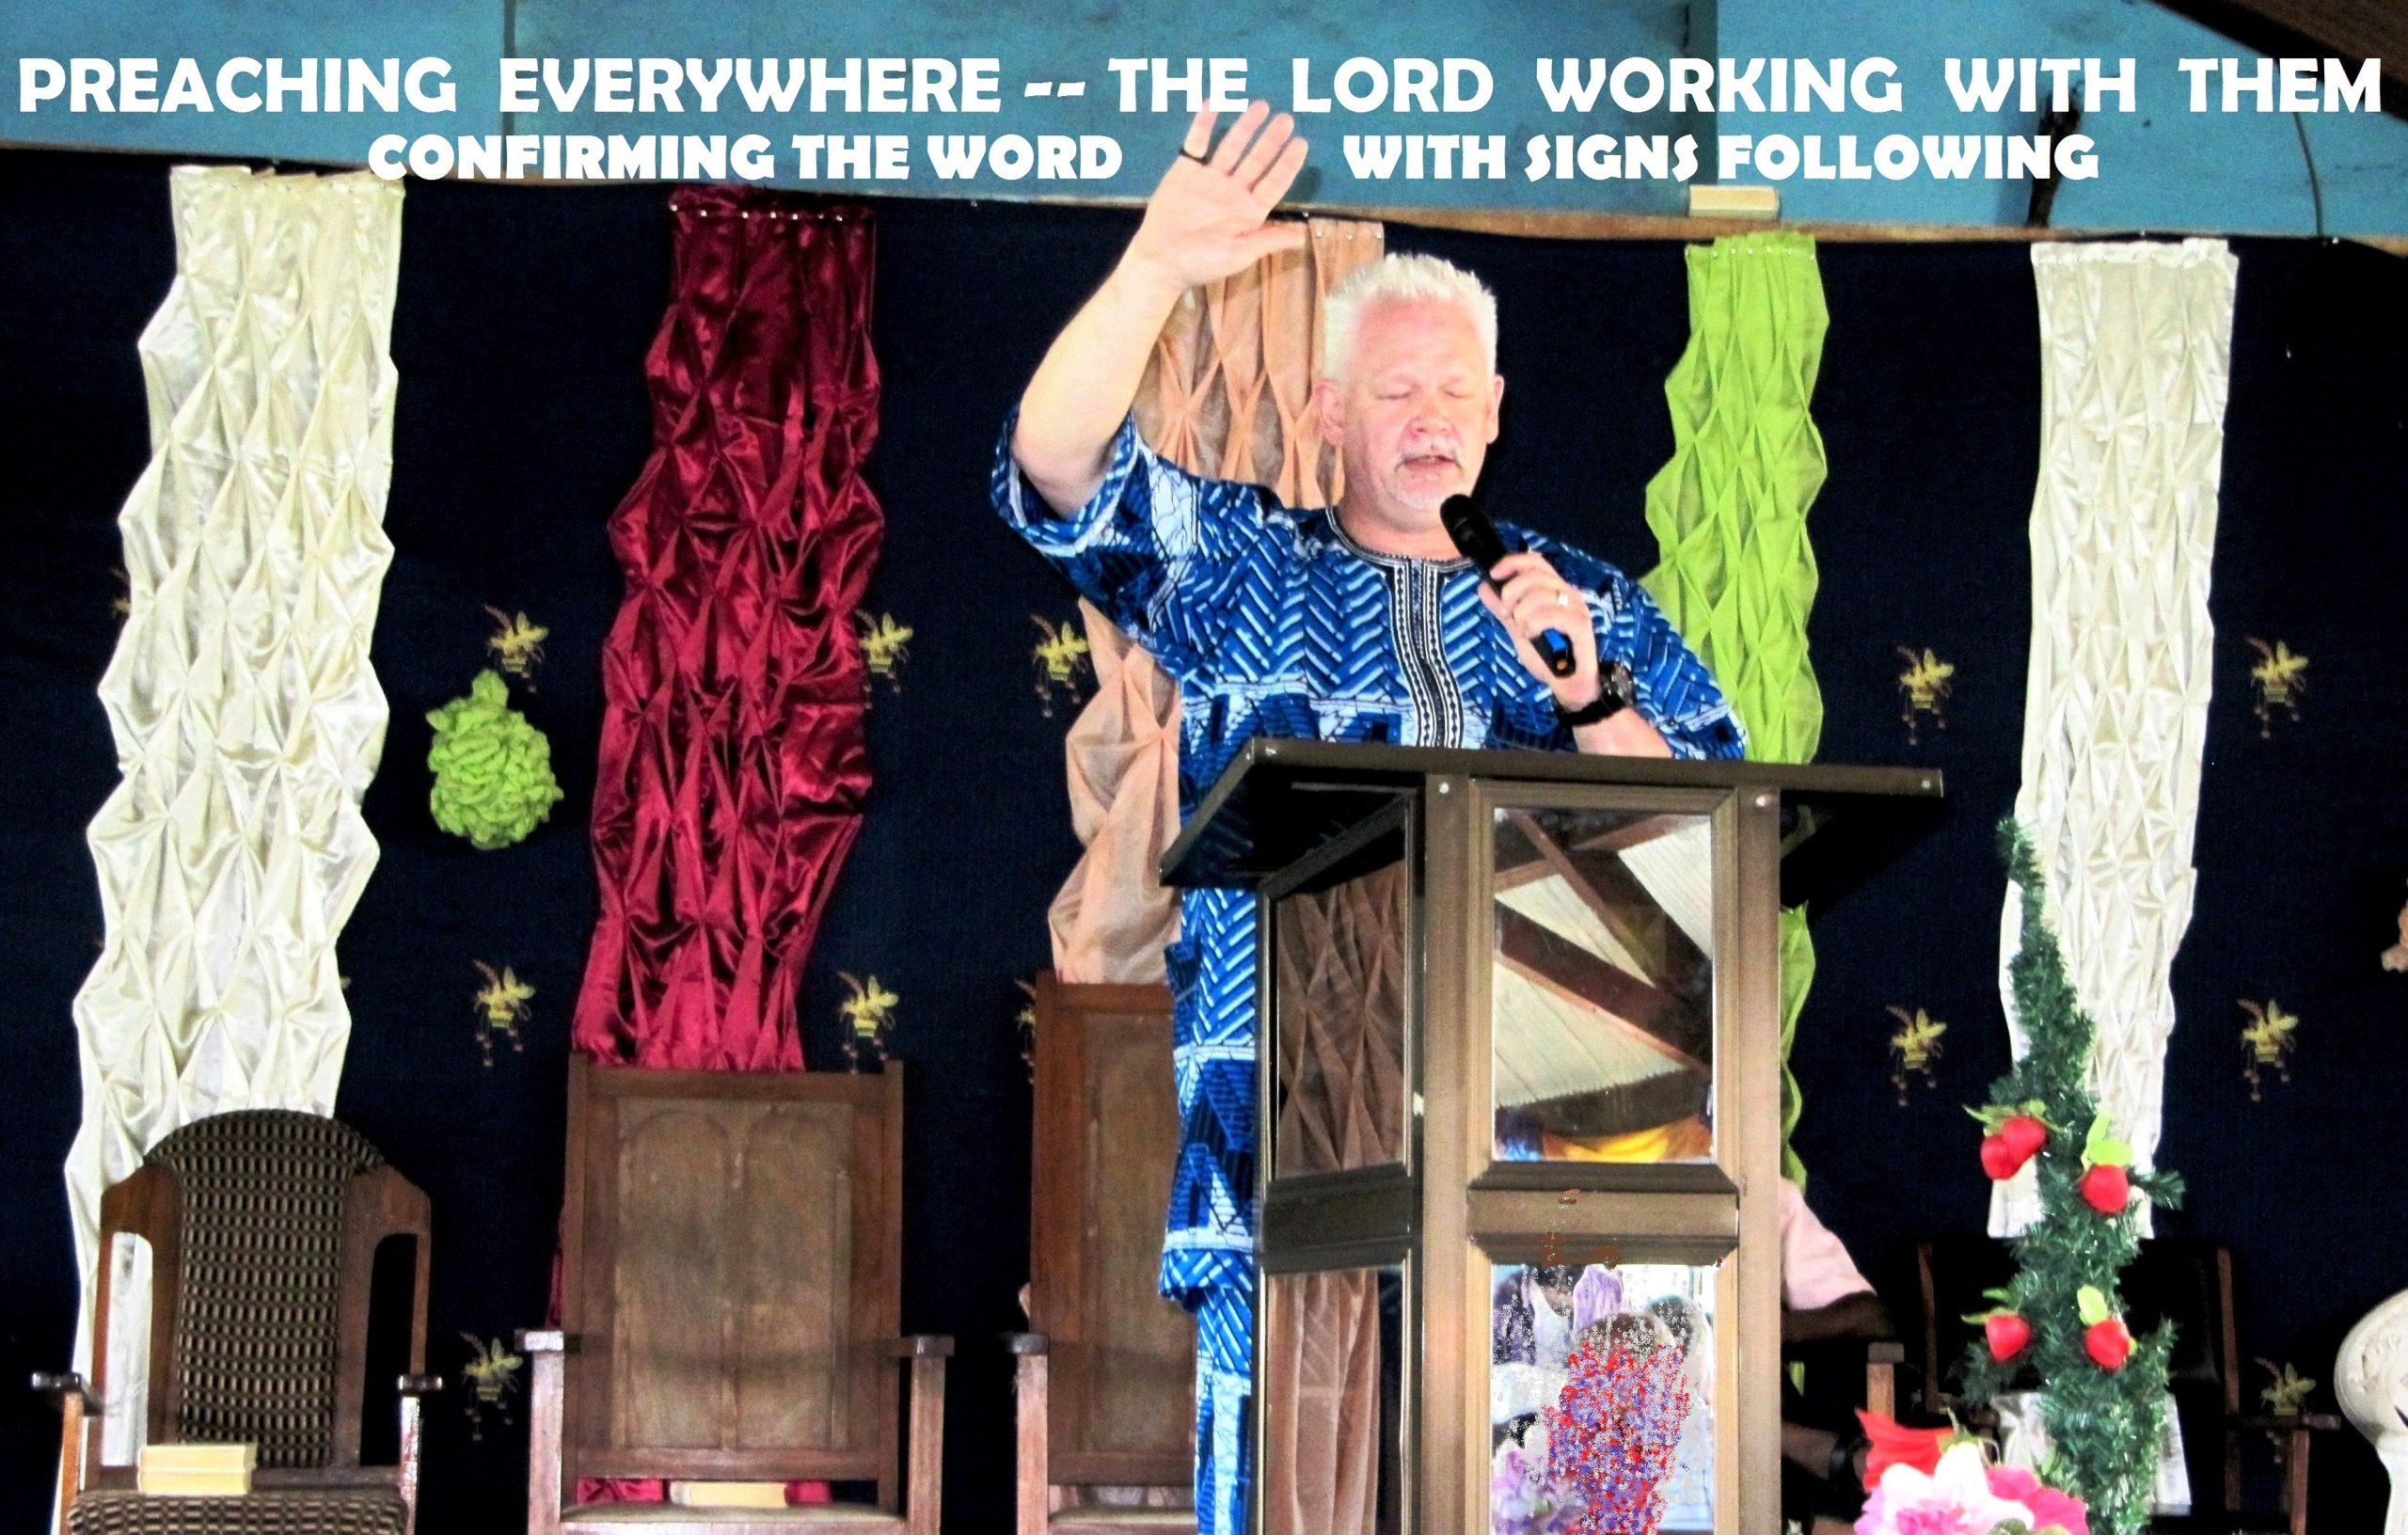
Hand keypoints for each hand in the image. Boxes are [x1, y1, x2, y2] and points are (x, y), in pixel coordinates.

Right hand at [1121, 103, 1309, 294]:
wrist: (1159, 262)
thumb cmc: (1200, 264)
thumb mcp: (1237, 256)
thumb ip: (1267, 240)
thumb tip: (1301, 236)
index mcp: (1249, 211)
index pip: (1274, 183)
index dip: (1287, 164)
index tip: (1301, 144)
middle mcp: (1233, 191)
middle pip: (1257, 160)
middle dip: (1271, 140)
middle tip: (1286, 119)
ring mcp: (1209, 179)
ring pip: (1232, 147)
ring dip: (1245, 127)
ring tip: (1261, 106)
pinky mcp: (1185, 172)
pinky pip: (1195, 144)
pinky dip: (1203, 125)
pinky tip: (1212, 104)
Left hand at [1478, 551, 1600, 704]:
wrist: (1569, 684)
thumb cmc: (1548, 655)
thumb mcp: (1518, 628)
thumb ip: (1502, 609)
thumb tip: (1484, 587)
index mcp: (1556, 590)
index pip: (1535, 561)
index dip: (1512, 562)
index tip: (1493, 575)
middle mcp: (1569, 594)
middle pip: (1535, 574)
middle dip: (1511, 591)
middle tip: (1506, 612)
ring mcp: (1576, 608)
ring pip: (1540, 594)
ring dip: (1522, 613)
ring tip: (1522, 629)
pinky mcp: (1580, 624)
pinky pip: (1551, 614)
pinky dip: (1533, 624)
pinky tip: (1532, 635)